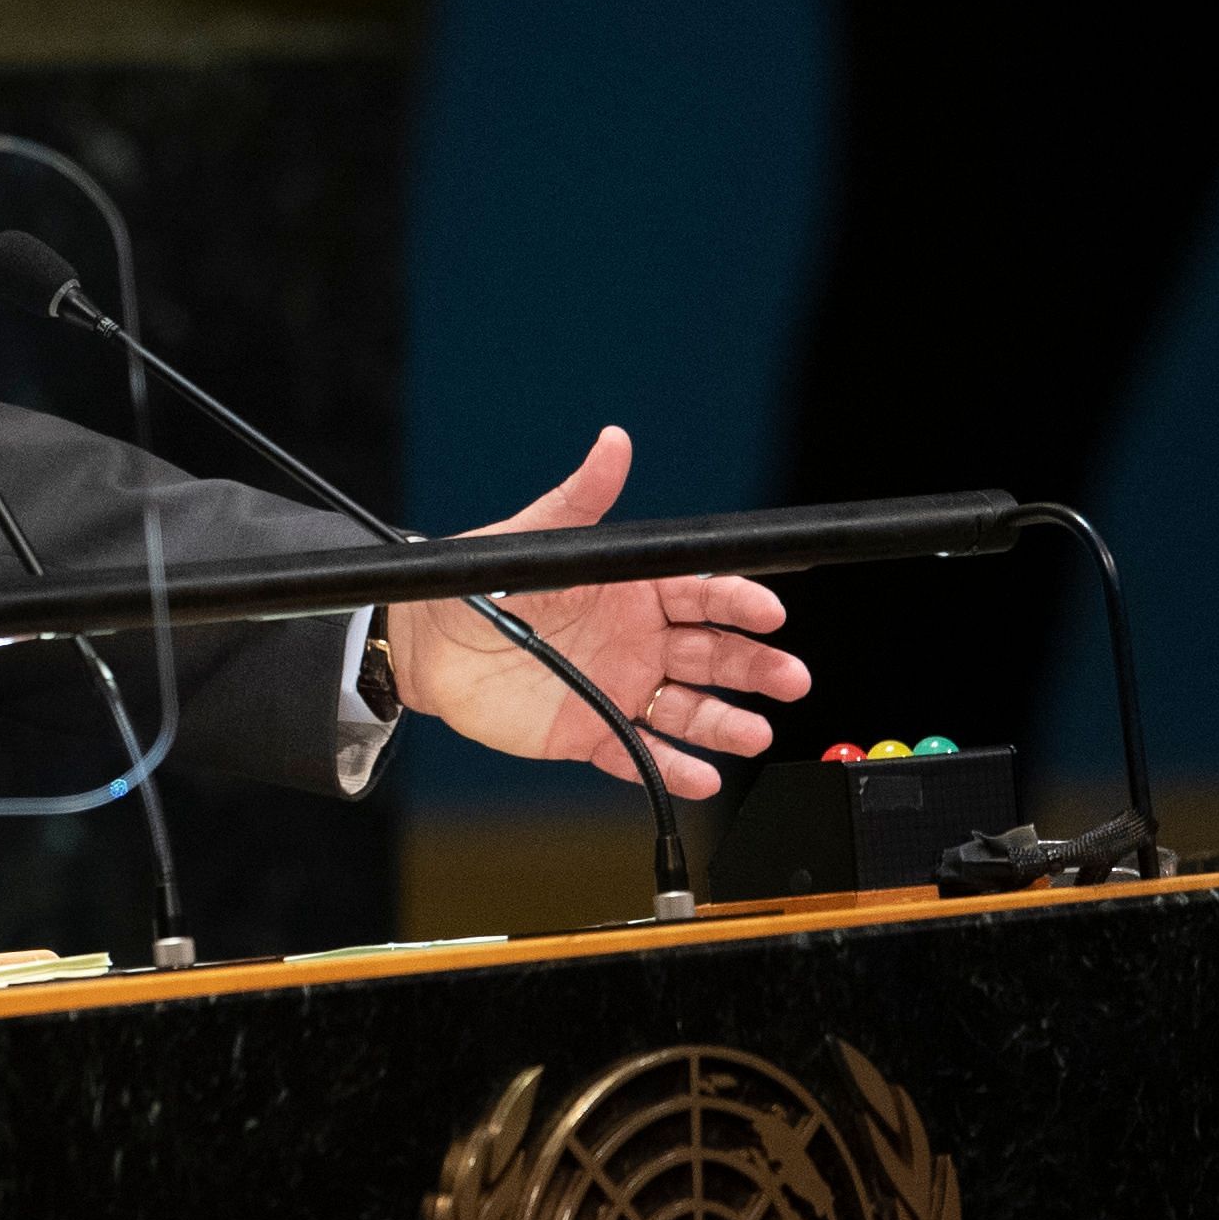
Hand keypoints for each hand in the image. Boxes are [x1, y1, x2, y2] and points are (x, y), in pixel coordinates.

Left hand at [383, 428, 810, 801]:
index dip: (738, 603)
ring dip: (724, 722)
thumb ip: (580, 497)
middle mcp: (639, 642)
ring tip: (753, 733)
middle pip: (713, 656)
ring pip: (687, 710)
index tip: (769, 613)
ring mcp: (619, 687)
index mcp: (635, 592)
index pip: (702, 594)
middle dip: (755, 666)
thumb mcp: (536, 538)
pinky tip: (702, 776)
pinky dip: (670, 766)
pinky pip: (638, 753)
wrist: (428, 644)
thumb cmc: (485, 583)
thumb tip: (612, 444)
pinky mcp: (590, 731)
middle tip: (790, 678)